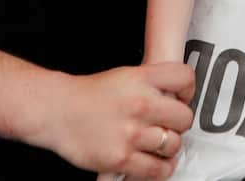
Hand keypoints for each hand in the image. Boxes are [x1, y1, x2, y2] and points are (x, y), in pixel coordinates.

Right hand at [36, 63, 193, 179]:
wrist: (57, 110)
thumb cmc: (90, 94)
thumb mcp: (126, 75)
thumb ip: (153, 83)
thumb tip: (179, 96)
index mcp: (142, 78)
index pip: (185, 78)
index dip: (188, 91)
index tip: (181, 99)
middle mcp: (140, 104)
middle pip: (184, 117)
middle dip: (179, 123)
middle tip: (168, 125)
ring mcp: (131, 133)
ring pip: (174, 144)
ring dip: (169, 147)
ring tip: (158, 144)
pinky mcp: (121, 158)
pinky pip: (157, 169)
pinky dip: (162, 168)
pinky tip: (156, 162)